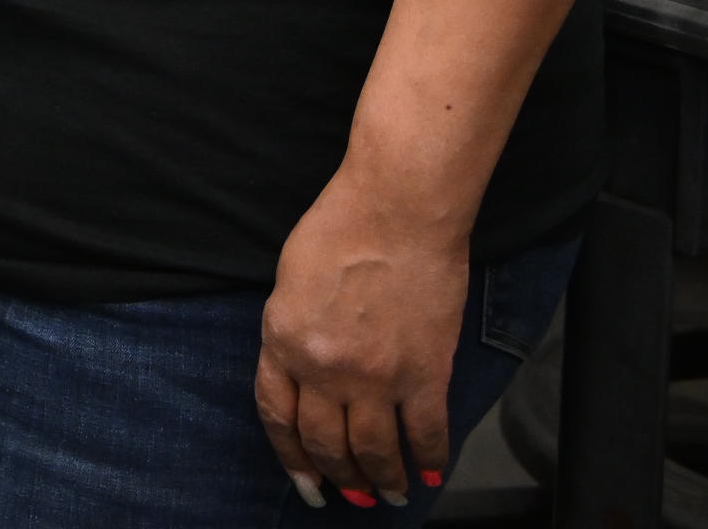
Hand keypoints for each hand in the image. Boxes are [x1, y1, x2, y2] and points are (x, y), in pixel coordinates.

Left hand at [256, 175, 468, 506]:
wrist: (396, 211)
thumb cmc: (339, 230)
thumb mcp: (289, 284)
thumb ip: (292, 334)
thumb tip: (305, 375)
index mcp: (282, 342)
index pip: (277, 417)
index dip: (291, 457)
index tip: (305, 481)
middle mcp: (323, 369)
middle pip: (325, 442)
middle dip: (337, 477)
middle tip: (350, 495)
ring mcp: (375, 376)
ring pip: (374, 450)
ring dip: (383, 480)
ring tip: (391, 494)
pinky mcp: (426, 374)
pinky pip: (427, 435)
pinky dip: (430, 460)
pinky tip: (430, 473)